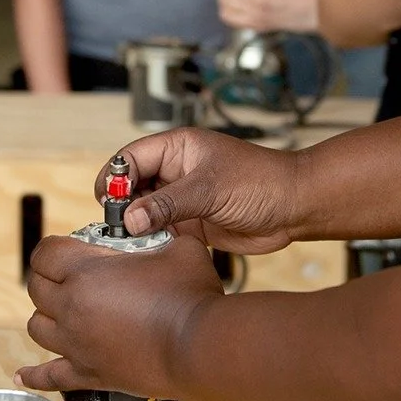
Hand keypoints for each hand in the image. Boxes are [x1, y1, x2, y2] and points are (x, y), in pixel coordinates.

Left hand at [14, 232, 222, 393]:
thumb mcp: (179, 246)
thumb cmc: (190, 296)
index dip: (53, 246)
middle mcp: (72, 309)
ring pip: (37, 328)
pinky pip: (49, 376)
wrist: (198, 346)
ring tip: (63, 310)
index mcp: (86, 272)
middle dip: (48, 276)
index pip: (45, 253)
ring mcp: (77, 345)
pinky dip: (34, 374)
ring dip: (46, 315)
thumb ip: (161, 233)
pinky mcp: (89, 373)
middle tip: (69, 273)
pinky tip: (26, 374)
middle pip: (36, 288)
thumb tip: (160, 225)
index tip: (66, 246)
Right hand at [95, 128, 297, 252]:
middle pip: (132, 186)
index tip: (107, 203)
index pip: (131, 158)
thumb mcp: (209, 189)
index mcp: (177, 148)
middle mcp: (176, 171)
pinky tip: (149, 252)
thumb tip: (130, 219)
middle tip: (116, 230)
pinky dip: (152, 241)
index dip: (115, 178)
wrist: (294, 207)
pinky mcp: (191, 222)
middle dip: (122, 206)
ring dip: (136, 227)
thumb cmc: (260, 182)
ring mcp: (182, 197)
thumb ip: (167, 204)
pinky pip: (161, 231)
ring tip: (132, 244)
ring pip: (144, 211)